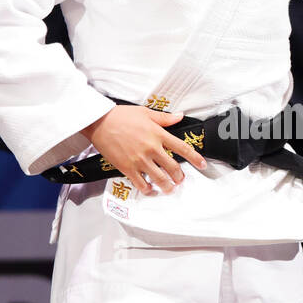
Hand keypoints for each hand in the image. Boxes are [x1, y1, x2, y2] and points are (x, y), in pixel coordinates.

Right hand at [81, 105, 206, 195]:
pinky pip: (141, 184)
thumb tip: (180, 116)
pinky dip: (148, 190)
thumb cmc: (121, 116)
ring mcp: (139, 160)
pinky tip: (150, 190)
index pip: (182, 148)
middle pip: (173, 167)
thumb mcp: (145, 113)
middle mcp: (151, 148)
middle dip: (180, 177)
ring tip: (169, 189)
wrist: (99, 122)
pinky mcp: (127, 168)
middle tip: (180, 180)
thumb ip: (165, 118)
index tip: (202, 165)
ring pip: (159, 179)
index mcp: (158, 134)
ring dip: (167, 186)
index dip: (195, 158)